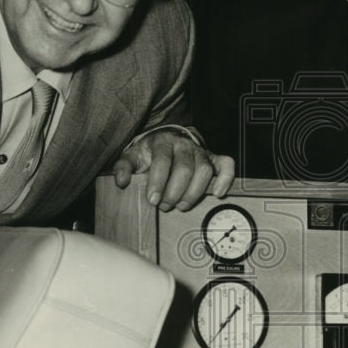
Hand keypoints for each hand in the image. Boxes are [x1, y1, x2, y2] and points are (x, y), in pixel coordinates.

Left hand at [113, 129, 234, 210]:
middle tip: (165, 206)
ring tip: (182, 205)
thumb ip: (124, 167)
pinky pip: (227, 165)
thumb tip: (121, 181)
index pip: (163, 161)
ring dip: (194, 192)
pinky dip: (225, 179)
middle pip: (185, 168)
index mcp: (162, 142)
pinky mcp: (214, 158)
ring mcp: (201, 151)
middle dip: (175, 192)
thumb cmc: (149, 153)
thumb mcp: (133, 156)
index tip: (153, 200)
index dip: (158, 182)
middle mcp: (184, 144)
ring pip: (204, 170)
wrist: (168, 140)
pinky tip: (217, 194)